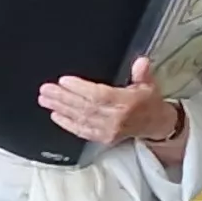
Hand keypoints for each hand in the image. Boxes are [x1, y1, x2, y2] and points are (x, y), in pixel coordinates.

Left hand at [40, 58, 184, 150]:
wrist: (155, 124)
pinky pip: (82, 131)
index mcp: (127, 103)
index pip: (100, 95)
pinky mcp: (103, 138)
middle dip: (63, 97)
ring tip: (45, 99)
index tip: (64, 81)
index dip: (80, 88)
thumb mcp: (150, 83)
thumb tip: (141, 62)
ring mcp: (108, 130)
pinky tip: (55, 115)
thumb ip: (143, 72)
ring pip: (80, 118)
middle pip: (85, 107)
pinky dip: (67, 124)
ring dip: (61, 109)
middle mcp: (116, 119)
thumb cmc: (149, 102)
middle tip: (46, 90)